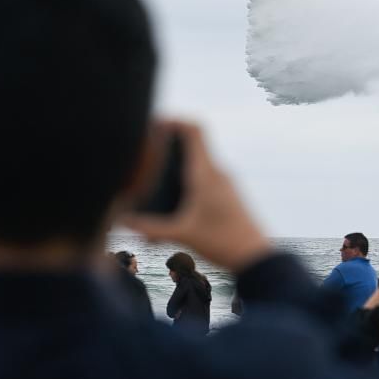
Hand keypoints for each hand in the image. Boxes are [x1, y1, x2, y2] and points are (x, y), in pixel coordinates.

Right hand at [121, 121, 270, 272]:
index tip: (154, 124)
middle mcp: (218, 172)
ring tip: (157, 173)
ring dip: (180, 160)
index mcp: (206, 173)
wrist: (256, 257)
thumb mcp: (181, 235)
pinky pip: (206, 175)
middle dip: (170, 142)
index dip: (174, 120)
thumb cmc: (222, 242)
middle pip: (194, 143)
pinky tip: (176, 196)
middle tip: (147, 149)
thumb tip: (122, 221)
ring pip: (200, 160)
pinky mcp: (229, 194)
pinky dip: (189, 176)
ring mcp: (226, 182)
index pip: (194, 130)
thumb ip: (150, 228)